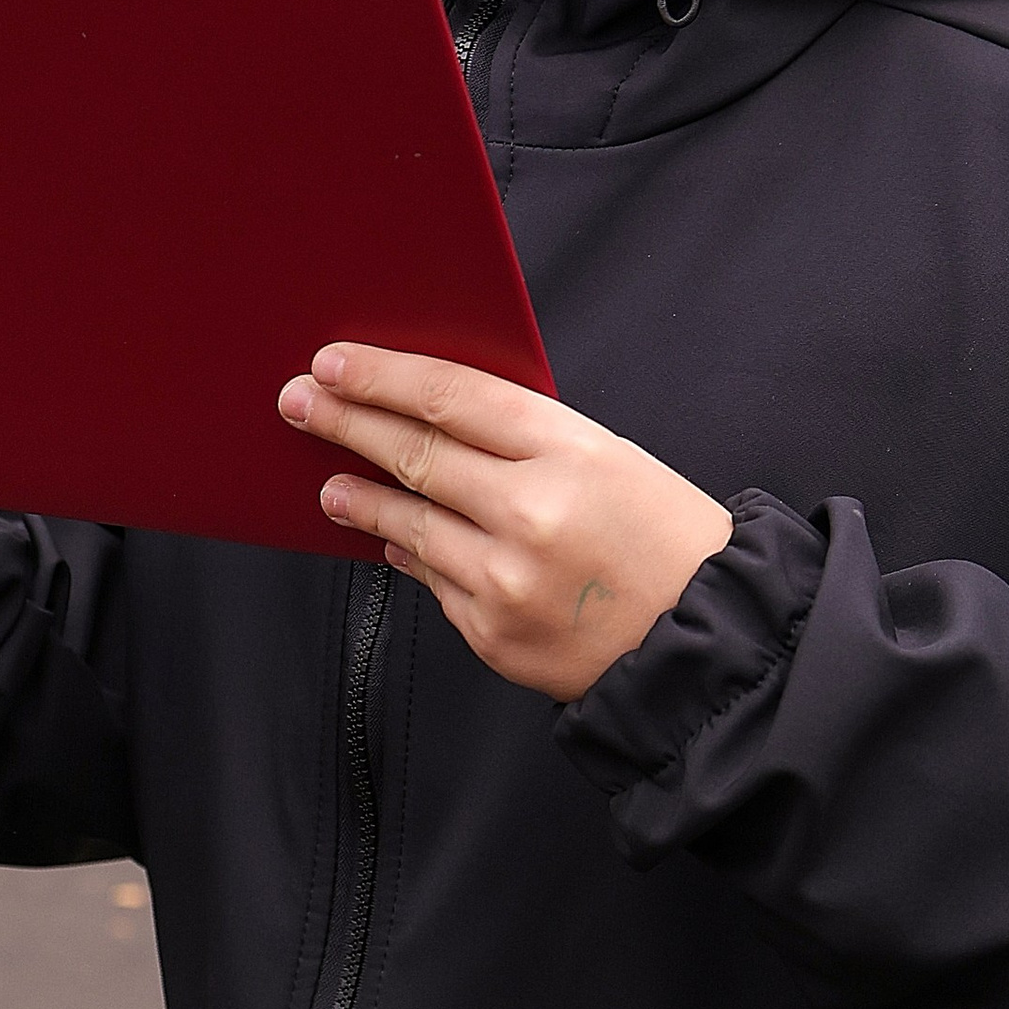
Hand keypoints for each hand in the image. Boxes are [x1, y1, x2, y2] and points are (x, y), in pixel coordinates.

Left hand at [280, 341, 733, 702]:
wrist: (706, 645)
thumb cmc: (667, 542)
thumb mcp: (613, 460)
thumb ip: (527, 438)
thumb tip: (433, 417)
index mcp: (572, 452)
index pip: (452, 397)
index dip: (383, 376)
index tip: (335, 363)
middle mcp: (533, 513)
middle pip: (414, 453)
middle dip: (346, 422)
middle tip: (301, 403)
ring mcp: (506, 579)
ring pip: (406, 523)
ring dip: (357, 497)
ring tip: (330, 483)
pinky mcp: (492, 634)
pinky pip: (431, 581)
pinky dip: (407, 554)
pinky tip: (392, 541)